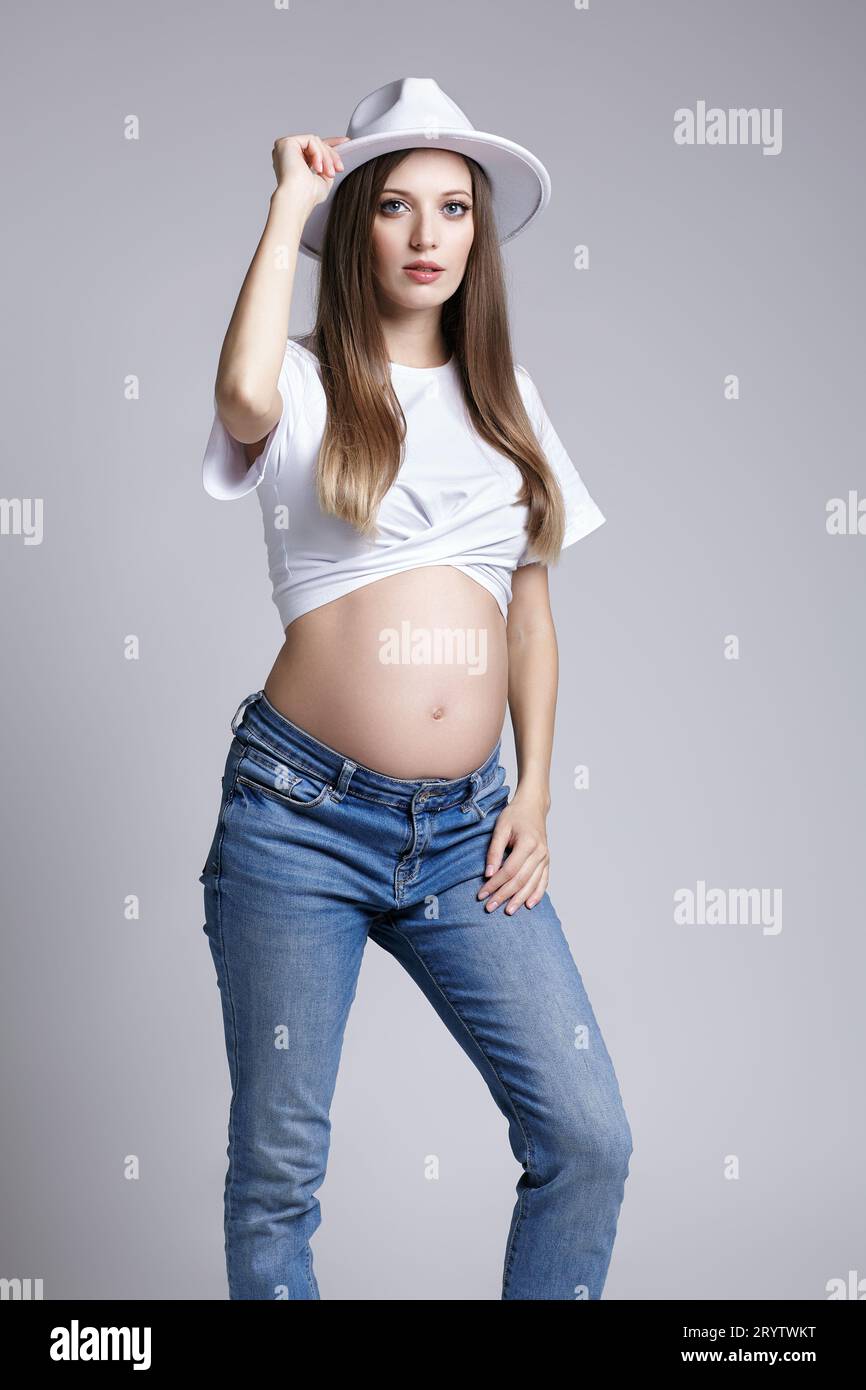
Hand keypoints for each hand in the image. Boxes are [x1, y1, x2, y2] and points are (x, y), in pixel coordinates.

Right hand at [272, 132, 349, 210]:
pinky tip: (317, 168)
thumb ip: (327, 167)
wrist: (298, 200)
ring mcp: (285, 148)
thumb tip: (335, 158)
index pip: (313, 148)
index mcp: (294, 162)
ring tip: (329, 173)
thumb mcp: (323, 180)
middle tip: (339, 169)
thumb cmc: (308, 196)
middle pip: (316, 144)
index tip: (345, 142)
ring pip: (315, 142)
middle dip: (331, 155)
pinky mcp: (286, 143)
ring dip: (326, 157)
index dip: (330, 144)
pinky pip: (311, 140)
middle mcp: (288, 154)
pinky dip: (318, 153)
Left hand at [477, 787, 549, 914]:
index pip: (509, 870)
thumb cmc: (515, 815)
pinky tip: (529, 904)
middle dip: (504, 895)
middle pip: (520, 880)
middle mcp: (540, 852)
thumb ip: (494, 851)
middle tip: (490, 907)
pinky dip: (537, 894)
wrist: (533, 807)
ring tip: (508, 911)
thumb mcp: (500, 828)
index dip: (495, 884)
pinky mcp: (547, 861)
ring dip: (519, 899)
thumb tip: (488, 874)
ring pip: (532, 884)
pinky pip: (544, 881)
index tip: (482, 894)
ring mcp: (545, 857)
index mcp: (528, 843)